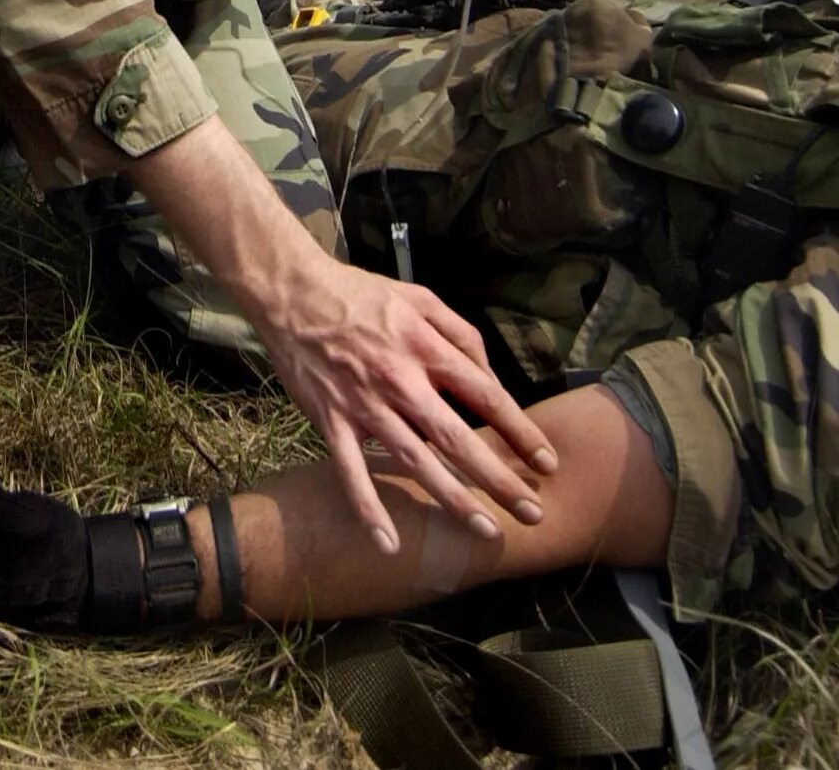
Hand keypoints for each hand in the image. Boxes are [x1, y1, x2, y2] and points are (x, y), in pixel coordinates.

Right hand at [250, 253, 556, 554]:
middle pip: (458, 439)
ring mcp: (365, 405)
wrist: (292, 292)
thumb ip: (461, 333)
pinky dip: (369, 509)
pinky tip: (390, 544)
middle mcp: (401, 381)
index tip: (546, 461)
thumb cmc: (360, 294)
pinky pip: (352, 473)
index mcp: (426, 348)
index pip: (486, 396)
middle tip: (533, 512)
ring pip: (415, 461)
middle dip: (499, 479)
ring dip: (452, 499)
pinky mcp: (331, 422)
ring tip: (486, 529)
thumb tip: (489, 374)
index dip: (520, 431)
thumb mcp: (420, 297)